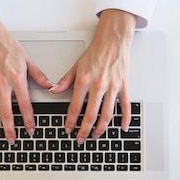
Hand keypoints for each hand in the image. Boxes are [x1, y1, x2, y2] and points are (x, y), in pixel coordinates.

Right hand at [0, 12, 52, 142]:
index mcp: (16, 79)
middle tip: (12, 140)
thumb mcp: (27, 59)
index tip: (30, 130)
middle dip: (9, 129)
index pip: (24, 105)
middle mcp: (2, 83)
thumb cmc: (7, 45)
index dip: (28, 120)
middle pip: (5, 112)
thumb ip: (38, 75)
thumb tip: (50, 86)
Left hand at [50, 9, 136, 142]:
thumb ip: (65, 81)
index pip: (75, 107)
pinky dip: (125, 119)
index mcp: (85, 81)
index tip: (68, 129)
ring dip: (101, 129)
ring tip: (95, 136)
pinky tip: (122, 128)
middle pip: (91, 115)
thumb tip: (53, 91)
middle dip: (85, 130)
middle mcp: (99, 86)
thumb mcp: (76, 66)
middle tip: (81, 138)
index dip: (71, 121)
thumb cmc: (95, 53)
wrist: (113, 41)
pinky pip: (126, 106)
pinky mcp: (123, 87)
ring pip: (107, 114)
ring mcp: (113, 88)